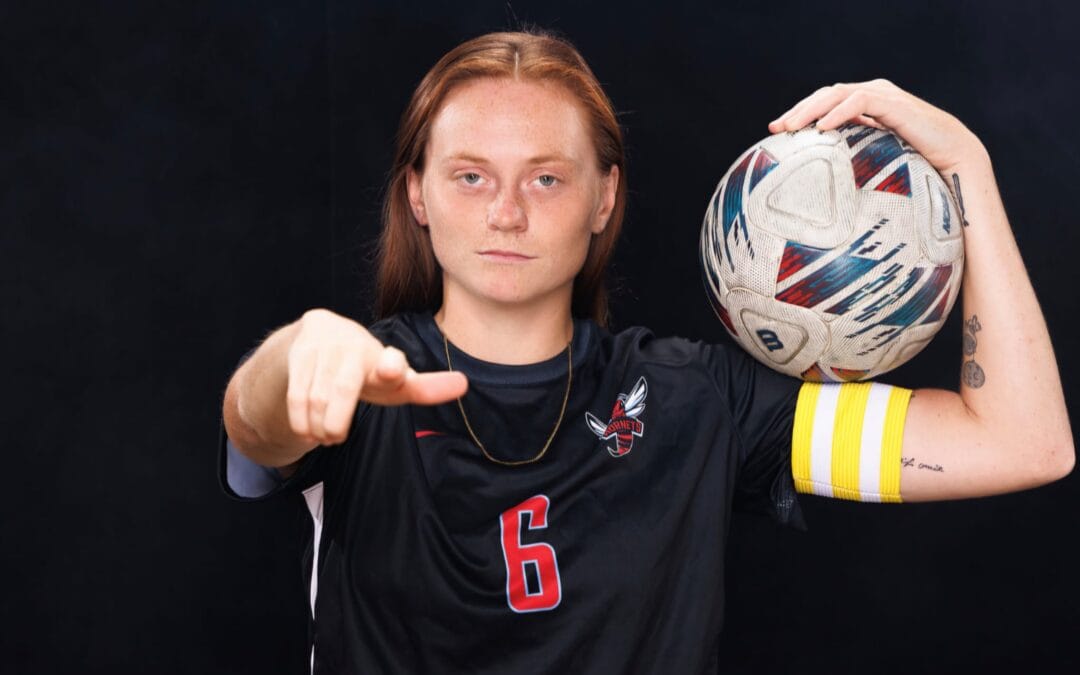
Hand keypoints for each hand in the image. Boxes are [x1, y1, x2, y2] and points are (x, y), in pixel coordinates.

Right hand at [286, 309, 467, 444]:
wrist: (316, 337)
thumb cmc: (366, 368)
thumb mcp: (395, 380)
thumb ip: (426, 387)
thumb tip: (463, 383)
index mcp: (386, 358)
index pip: (392, 364)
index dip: (393, 368)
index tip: (394, 370)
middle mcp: (357, 345)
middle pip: (343, 391)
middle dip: (336, 423)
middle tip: (335, 438)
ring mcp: (327, 344)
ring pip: (317, 397)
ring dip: (317, 424)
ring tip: (322, 433)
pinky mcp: (302, 348)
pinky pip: (297, 392)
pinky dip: (300, 418)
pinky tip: (306, 429)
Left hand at [767, 79, 987, 173]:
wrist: (956, 159)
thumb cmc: (916, 163)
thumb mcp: (875, 158)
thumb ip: (853, 156)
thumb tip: (824, 184)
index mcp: (865, 105)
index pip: (824, 103)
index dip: (800, 113)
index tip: (776, 131)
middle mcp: (872, 94)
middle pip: (825, 95)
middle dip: (799, 110)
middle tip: (776, 128)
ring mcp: (884, 95)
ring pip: (837, 94)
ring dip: (811, 109)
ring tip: (792, 127)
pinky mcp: (895, 103)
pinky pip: (860, 101)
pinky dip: (838, 112)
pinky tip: (822, 128)